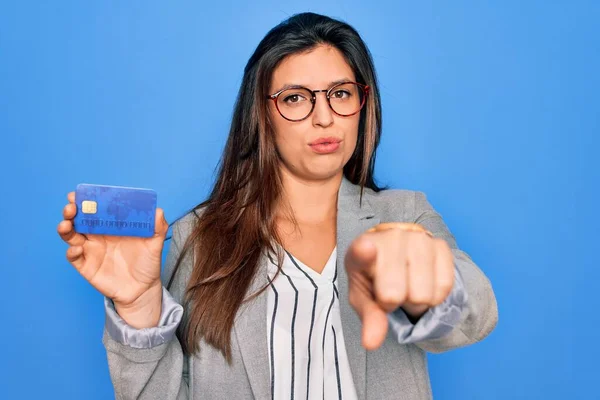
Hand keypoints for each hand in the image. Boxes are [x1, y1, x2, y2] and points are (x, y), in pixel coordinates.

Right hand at [57, 191, 168, 327]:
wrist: (143, 288)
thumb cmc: (147, 262)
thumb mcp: (155, 243)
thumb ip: (157, 227)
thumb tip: (158, 211)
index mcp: (111, 226)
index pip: (95, 209)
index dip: (86, 200)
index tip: (80, 193)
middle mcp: (98, 236)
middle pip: (78, 219)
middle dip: (71, 211)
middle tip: (72, 207)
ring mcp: (90, 250)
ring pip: (71, 236)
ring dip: (65, 229)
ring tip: (66, 224)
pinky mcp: (87, 266)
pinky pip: (73, 258)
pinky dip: (72, 252)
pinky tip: (77, 249)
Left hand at [344, 226, 454, 349]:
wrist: (397, 257)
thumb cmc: (375, 279)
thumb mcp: (364, 298)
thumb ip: (369, 318)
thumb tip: (371, 343)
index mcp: (360, 249)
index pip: (361, 252)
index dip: (364, 252)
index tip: (366, 249)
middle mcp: (390, 237)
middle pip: (395, 293)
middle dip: (395, 302)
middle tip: (391, 291)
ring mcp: (417, 238)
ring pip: (423, 294)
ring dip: (416, 300)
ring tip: (407, 286)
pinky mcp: (440, 244)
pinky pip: (444, 286)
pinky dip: (435, 295)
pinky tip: (424, 283)